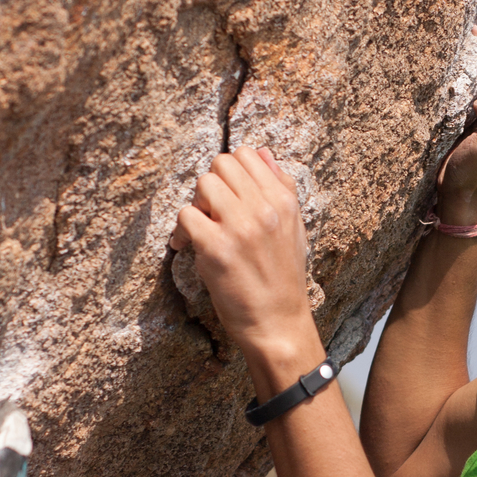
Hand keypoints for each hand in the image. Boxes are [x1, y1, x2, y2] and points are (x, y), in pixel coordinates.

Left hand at [169, 147, 319, 366]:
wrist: (279, 324)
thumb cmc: (284, 278)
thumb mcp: (294, 228)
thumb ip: (281, 187)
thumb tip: (263, 153)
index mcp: (284, 200)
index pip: (247, 154)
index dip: (230, 172)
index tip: (227, 196)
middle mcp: (264, 208)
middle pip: (220, 164)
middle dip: (211, 185)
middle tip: (212, 212)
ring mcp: (240, 227)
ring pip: (202, 184)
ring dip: (197, 205)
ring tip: (201, 228)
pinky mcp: (216, 249)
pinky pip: (186, 216)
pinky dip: (181, 231)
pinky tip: (187, 247)